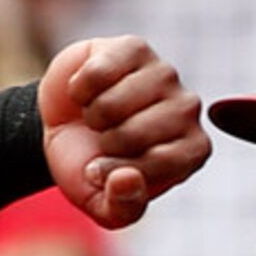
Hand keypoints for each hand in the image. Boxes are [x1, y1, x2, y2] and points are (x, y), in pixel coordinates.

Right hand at [38, 36, 208, 229]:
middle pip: (133, 132)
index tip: (105, 171)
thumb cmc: (90, 167)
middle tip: (103, 139)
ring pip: (114, 101)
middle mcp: (188, 110)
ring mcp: (164, 74)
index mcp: (191, 152)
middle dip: (105, 142)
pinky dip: (80, 88)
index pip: (159, 163)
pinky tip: (88, 91)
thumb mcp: (101, 204)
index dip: (118, 171)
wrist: (64, 128)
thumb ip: (120, 207)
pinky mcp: (135, 48)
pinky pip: (97, 73)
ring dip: (92, 114)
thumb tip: (128, 179)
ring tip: (98, 116)